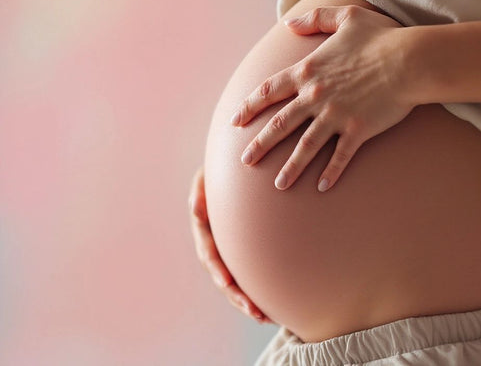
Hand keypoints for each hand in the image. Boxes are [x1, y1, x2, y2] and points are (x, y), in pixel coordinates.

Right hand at [188, 166, 273, 323]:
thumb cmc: (218, 174)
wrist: (232, 176)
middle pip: (223, 277)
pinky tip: (272, 307)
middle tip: (255, 312)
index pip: (209, 254)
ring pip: (235, 284)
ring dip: (248, 302)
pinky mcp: (242, 254)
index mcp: (204, 230)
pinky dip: (257, 292)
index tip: (228, 283)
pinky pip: (248, 276)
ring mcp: (228, 252)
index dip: (217, 270)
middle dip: (237, 297)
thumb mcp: (205, 179)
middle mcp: (215, 246)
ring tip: (266, 318)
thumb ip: (200, 192)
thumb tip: (195, 208)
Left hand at [231, 5, 415, 191]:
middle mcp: (315, 96)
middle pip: (280, 124)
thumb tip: (288, 22)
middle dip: (260, 144)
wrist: (411, 59)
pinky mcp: (357, 130)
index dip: (249, 107)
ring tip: (278, 185)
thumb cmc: (380, 37)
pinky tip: (322, 187)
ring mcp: (335, 115)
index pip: (269, 91)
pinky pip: (340, 156)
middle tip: (245, 161)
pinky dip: (331, 172)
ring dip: (291, 167)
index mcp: (309, 71)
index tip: (235, 121)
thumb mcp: (345, 17)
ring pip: (305, 146)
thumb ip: (314, 19)